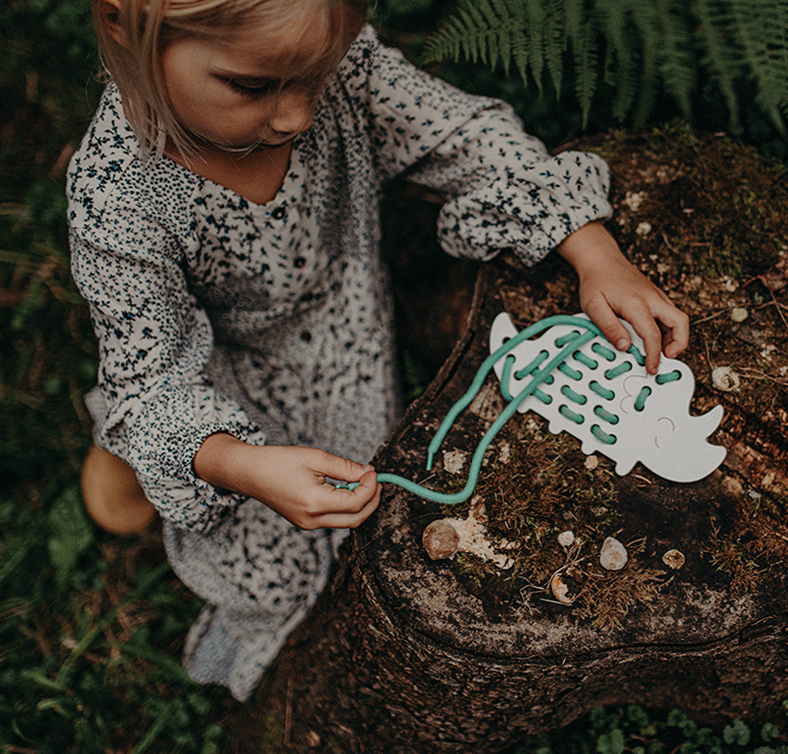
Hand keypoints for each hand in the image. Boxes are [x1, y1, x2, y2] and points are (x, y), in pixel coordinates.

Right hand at [193, 434, 380, 529]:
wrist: (250, 473)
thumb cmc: (278, 461)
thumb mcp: (316, 457)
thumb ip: (345, 467)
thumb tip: (368, 472)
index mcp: (315, 503)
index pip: (356, 502)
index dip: (370, 486)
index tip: (373, 471)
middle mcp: (312, 520)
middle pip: (356, 519)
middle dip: (372, 501)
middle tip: (377, 481)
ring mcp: (307, 524)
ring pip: (346, 522)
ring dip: (360, 505)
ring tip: (362, 483)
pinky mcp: (305, 523)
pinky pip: (334, 520)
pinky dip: (346, 507)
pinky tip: (346, 489)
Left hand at [556, 222, 688, 373]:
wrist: (601, 260)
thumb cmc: (596, 282)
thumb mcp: (593, 307)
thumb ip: (609, 327)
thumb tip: (624, 346)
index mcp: (636, 303)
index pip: (652, 334)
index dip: (653, 355)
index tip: (650, 368)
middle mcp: (652, 298)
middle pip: (680, 322)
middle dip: (680, 344)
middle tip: (667, 358)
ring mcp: (657, 296)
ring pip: (678, 318)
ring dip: (675, 336)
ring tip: (660, 350)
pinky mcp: (656, 296)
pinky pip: (670, 313)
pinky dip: (668, 328)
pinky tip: (653, 336)